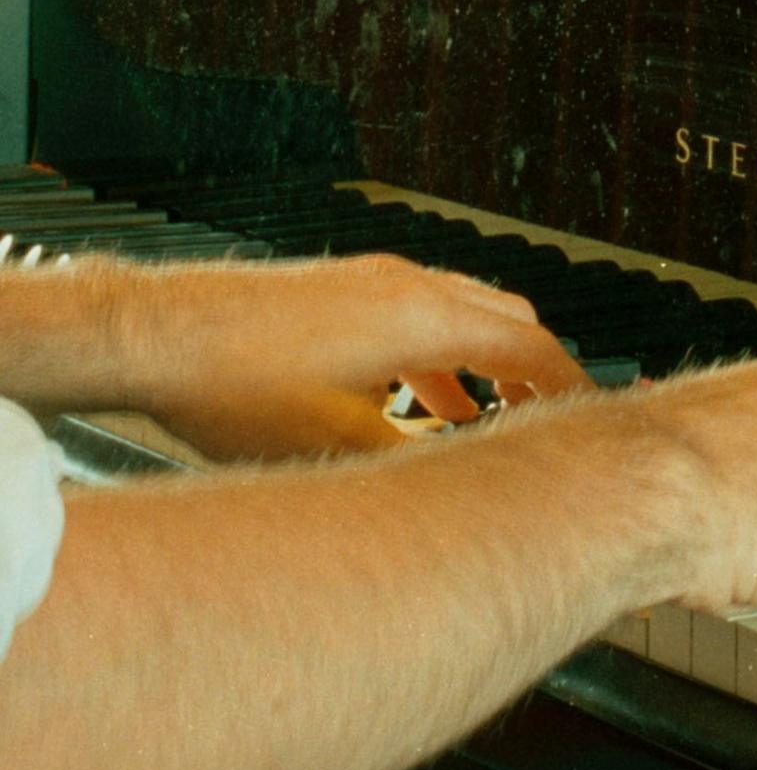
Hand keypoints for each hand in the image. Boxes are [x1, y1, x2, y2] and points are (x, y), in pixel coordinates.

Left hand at [112, 255, 590, 459]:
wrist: (152, 334)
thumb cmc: (231, 383)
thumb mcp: (340, 445)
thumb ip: (417, 464)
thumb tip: (465, 490)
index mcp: (422, 316)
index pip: (529, 345)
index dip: (569, 384)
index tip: (591, 413)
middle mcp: (406, 284)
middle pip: (508, 315)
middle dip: (535, 367)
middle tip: (550, 414)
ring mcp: (371, 279)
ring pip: (462, 311)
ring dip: (484, 359)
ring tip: (486, 414)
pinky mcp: (340, 287)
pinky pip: (418, 312)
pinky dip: (440, 351)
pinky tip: (415, 395)